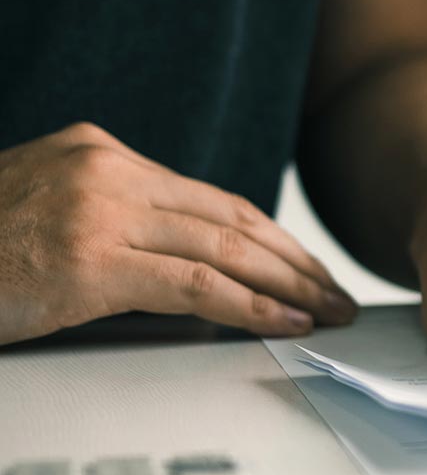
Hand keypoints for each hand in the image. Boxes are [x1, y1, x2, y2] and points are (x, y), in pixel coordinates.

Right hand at [0, 123, 357, 343]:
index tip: (305, 264)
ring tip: (328, 311)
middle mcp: (106, 170)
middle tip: (335, 292)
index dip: (270, 236)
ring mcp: (97, 211)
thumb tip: (181, 256)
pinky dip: (251, 305)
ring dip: (289, 284)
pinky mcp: (89, 260)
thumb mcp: (43, 211)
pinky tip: (287, 322)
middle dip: (294, 260)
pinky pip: (195, 284)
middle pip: (229, 217)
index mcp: (97, 152)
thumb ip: (110, 219)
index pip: (210, 197)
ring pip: (224, 247)